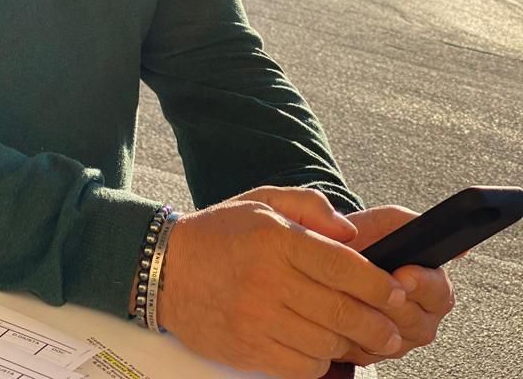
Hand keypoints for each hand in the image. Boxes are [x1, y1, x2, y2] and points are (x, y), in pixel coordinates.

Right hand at [158, 187, 407, 378]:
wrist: (166, 270)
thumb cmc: (220, 233)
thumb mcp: (263, 200)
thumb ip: (310, 206)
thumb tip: (350, 232)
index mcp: (277, 240)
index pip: (343, 267)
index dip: (378, 284)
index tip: (396, 290)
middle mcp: (270, 281)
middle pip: (342, 311)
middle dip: (377, 323)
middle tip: (393, 327)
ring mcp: (259, 319)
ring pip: (326, 342)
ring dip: (350, 343)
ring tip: (361, 337)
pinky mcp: (250, 349)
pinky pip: (301, 365)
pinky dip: (320, 360)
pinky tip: (322, 346)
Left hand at [332, 206, 455, 366]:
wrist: (327, 254)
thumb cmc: (363, 238)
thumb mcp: (387, 223)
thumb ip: (417, 228)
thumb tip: (460, 249)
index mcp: (433, 287)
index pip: (441, 294)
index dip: (423, 285)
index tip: (403, 274)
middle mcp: (421, 318)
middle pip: (418, 323)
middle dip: (394, 303)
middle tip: (375, 285)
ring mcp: (398, 340)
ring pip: (393, 341)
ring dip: (372, 319)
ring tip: (353, 296)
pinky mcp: (371, 354)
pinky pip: (366, 352)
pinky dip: (353, 333)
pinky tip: (341, 314)